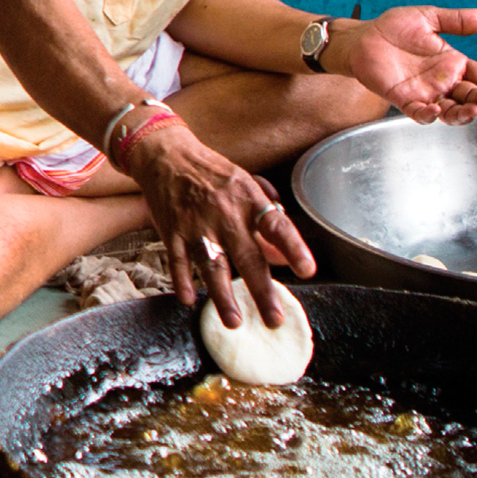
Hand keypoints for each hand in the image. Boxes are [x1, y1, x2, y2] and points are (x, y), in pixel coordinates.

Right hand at [124, 121, 314, 329]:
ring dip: (223, 296)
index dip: (293, 248)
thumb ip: (267, 219)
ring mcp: (196, 225)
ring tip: (234, 321)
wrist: (168, 156)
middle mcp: (225, 214)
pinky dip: (182, 282)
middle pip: (247, 257)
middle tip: (274, 319)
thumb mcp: (246, 185)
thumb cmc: (213, 173)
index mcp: (248, 200)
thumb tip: (284, 254)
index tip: (307, 270)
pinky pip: (178, 261)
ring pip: (212, 266)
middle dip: (262, 290)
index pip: (277, 226)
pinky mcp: (172, 232)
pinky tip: (189, 300)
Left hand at [329, 7, 476, 125]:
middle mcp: (443, 82)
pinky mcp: (404, 99)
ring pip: (450, 111)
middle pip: (470, 96)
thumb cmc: (394, 28)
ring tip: (473, 109)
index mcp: (453, 63)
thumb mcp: (428, 18)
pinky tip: (435, 110)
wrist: (363, 37)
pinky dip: (428, 115)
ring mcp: (425, 93)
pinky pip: (419, 113)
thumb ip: (457, 21)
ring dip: (463, 113)